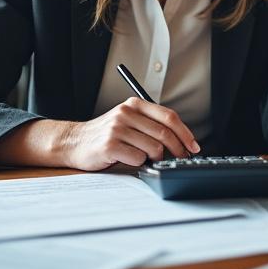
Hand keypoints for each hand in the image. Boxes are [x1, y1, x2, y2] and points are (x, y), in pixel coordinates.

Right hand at [61, 97, 199, 169]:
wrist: (74, 142)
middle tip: (181, 159)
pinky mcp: (109, 145)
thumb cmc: (106, 135)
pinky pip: (138, 158)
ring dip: (156, 158)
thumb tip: (182, 141)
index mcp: (134, 104)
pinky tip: (129, 160)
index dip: (185, 133)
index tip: (193, 146)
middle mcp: (126, 113)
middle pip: (165, 133)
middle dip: (178, 150)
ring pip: (153, 148)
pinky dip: (139, 163)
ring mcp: (117, 128)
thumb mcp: (128, 121)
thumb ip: (150, 124)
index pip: (169, 117)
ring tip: (147, 159)